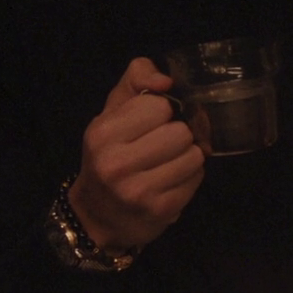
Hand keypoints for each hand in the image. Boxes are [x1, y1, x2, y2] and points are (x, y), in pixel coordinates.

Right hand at [67, 57, 204, 251]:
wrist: (96, 214)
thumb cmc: (109, 153)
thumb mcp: (113, 109)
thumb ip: (137, 78)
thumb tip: (166, 81)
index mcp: (103, 133)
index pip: (160, 106)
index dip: (162, 111)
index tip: (153, 121)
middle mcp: (117, 164)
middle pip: (181, 132)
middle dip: (178, 134)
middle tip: (165, 143)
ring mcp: (139, 191)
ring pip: (193, 156)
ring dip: (187, 156)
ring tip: (170, 161)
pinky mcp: (160, 211)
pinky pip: (196, 179)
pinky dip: (190, 176)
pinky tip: (172, 179)